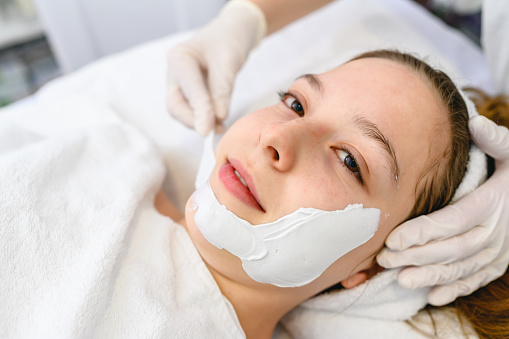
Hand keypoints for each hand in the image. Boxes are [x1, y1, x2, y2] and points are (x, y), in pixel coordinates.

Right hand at [166, 0, 265, 135]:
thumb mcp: (229, 63)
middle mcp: (174, 72)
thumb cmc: (229, 41)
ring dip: (200, 122)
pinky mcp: (188, 94)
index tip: (207, 130)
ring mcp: (179, 84)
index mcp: (178, 58)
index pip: (187, 91)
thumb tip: (218, 118)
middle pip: (175, 105)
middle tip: (215, 130)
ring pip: (181, 112)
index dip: (198, 111)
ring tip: (220, 125)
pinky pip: (191, 111)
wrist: (232, 33)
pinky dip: (204, 119)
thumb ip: (221, 91)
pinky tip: (218, 122)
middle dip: (193, 121)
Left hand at [377, 115, 508, 305]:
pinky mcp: (499, 263)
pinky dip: (455, 289)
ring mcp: (499, 252)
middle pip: (452, 249)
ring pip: (462, 268)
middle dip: (417, 256)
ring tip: (401, 280)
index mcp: (492, 204)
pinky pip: (477, 280)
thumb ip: (495, 141)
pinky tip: (432, 296)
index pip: (453, 221)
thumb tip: (476, 123)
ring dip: (431, 277)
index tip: (393, 239)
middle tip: (385, 260)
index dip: (422, 232)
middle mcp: (496, 232)